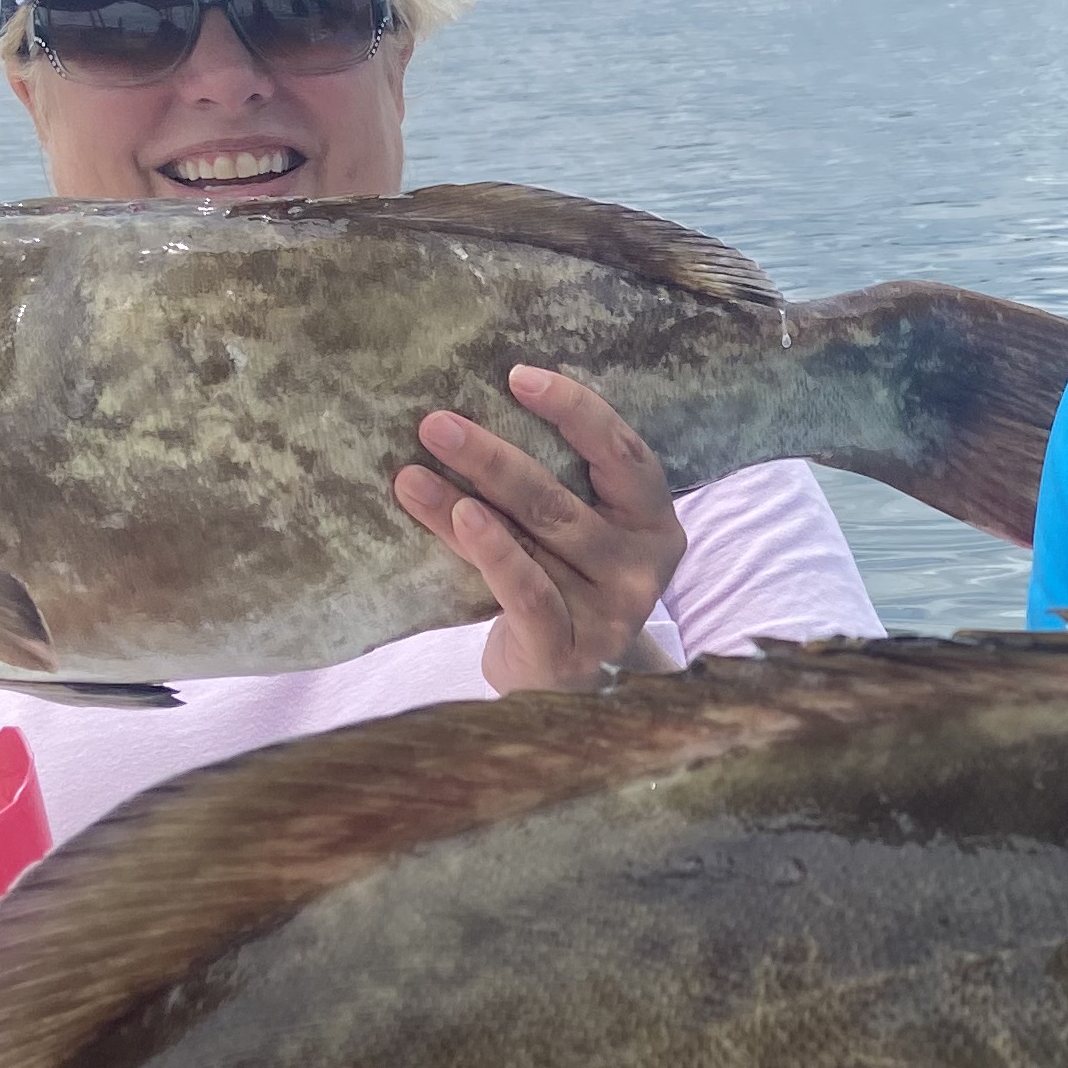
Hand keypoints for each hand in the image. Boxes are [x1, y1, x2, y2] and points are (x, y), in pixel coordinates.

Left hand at [393, 365, 691, 694]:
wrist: (561, 691)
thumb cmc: (562, 592)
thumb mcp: (575, 538)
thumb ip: (555, 487)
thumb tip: (472, 412)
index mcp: (655, 523)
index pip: (622, 453)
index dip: (574, 410)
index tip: (516, 376)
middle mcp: (643, 566)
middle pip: (561, 496)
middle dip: (492, 454)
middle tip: (435, 424)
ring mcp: (612, 611)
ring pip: (532, 538)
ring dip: (466, 498)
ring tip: (412, 471)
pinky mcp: (571, 649)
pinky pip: (525, 590)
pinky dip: (490, 551)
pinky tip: (455, 517)